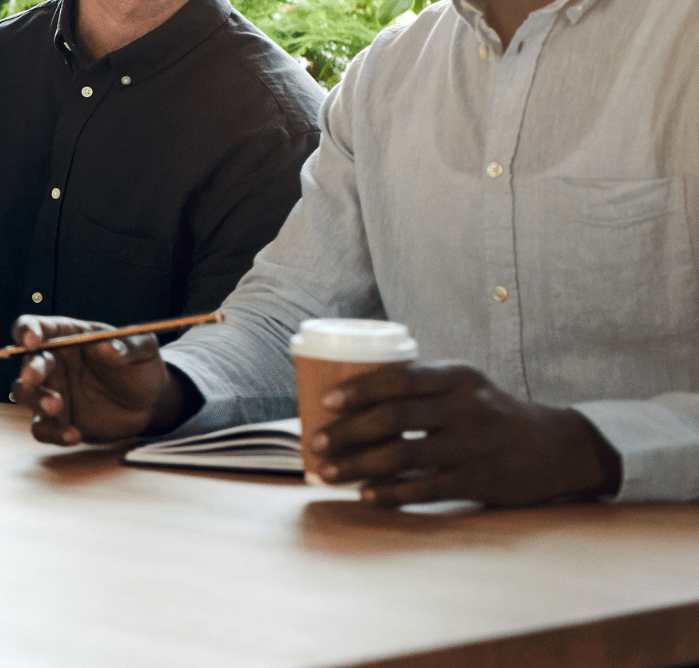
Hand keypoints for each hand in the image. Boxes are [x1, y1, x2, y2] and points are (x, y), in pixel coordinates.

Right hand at [13, 315, 179, 445]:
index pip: (35, 326)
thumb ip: (126, 347)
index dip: (27, 331)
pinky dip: (53, 433)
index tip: (31, 340)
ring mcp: (53, 392)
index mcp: (66, 336)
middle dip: (29, 369)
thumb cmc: (139, 366)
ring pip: (26, 394)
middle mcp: (53, 362)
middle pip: (26, 361)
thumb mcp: (143, 349)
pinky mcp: (58, 420)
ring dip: (35, 399)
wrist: (148, 403)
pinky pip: (43, 429)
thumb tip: (106, 346)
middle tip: (32, 378)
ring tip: (55, 406)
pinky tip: (73, 435)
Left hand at [312, 361, 621, 506]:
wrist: (558, 448)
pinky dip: (392, 493)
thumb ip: (422, 387)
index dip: (358, 390)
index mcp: (457, 377)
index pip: (398, 379)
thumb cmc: (493, 413)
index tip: (325, 402)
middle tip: (314, 442)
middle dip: (347, 431)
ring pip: (404, 455)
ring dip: (359, 465)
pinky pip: (426, 488)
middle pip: (394, 417)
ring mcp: (473, 445)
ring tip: (329, 472)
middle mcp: (465, 407)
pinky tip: (366, 495)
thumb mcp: (466, 386)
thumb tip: (352, 394)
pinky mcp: (480, 480)